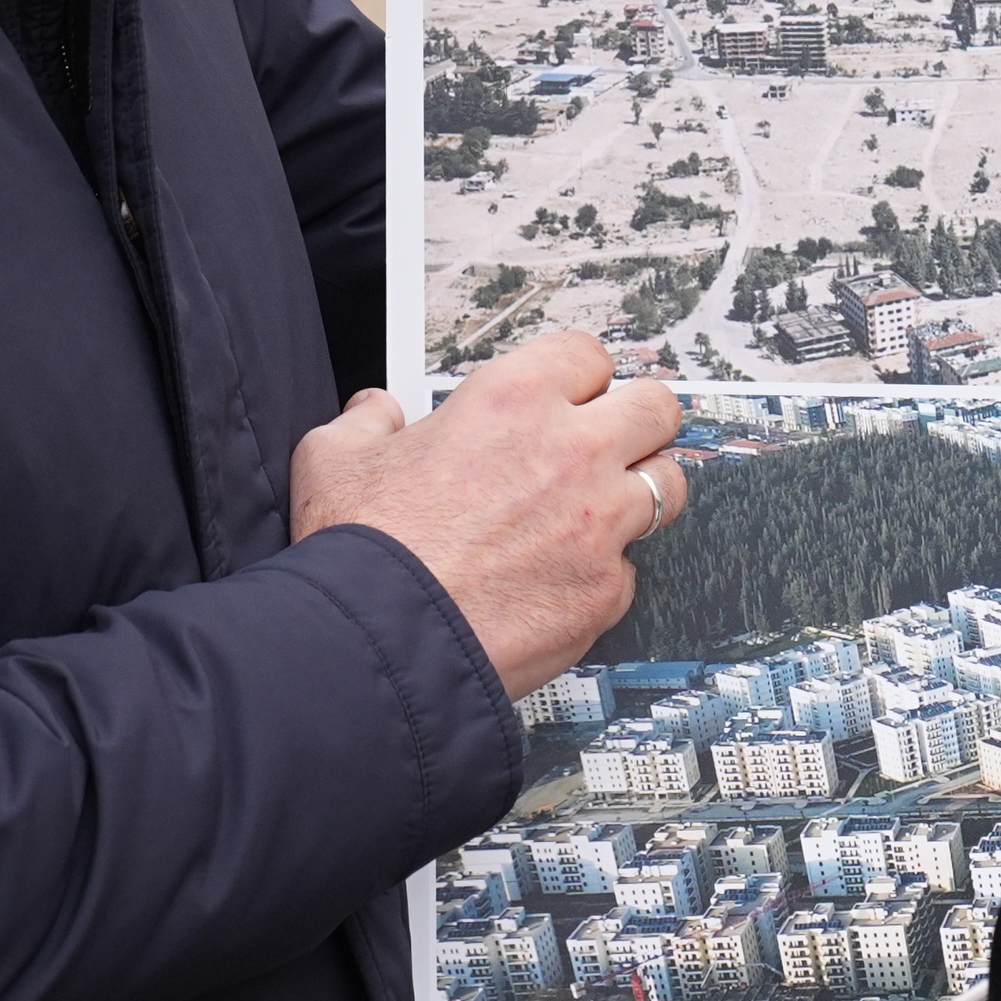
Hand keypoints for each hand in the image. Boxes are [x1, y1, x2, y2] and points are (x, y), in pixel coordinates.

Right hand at [293, 329, 687, 702]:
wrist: (381, 644)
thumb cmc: (362, 553)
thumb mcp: (333, 458)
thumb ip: (364, 421)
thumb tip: (375, 412)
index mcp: (511, 401)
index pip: (589, 356)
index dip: (578, 377)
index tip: (570, 396)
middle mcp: (570, 453)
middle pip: (656, 408)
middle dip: (638, 422)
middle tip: (613, 443)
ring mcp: (599, 524)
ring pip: (667, 485)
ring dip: (639, 494)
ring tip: (603, 511)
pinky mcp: (606, 590)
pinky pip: (632, 569)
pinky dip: (605, 573)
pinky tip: (565, 580)